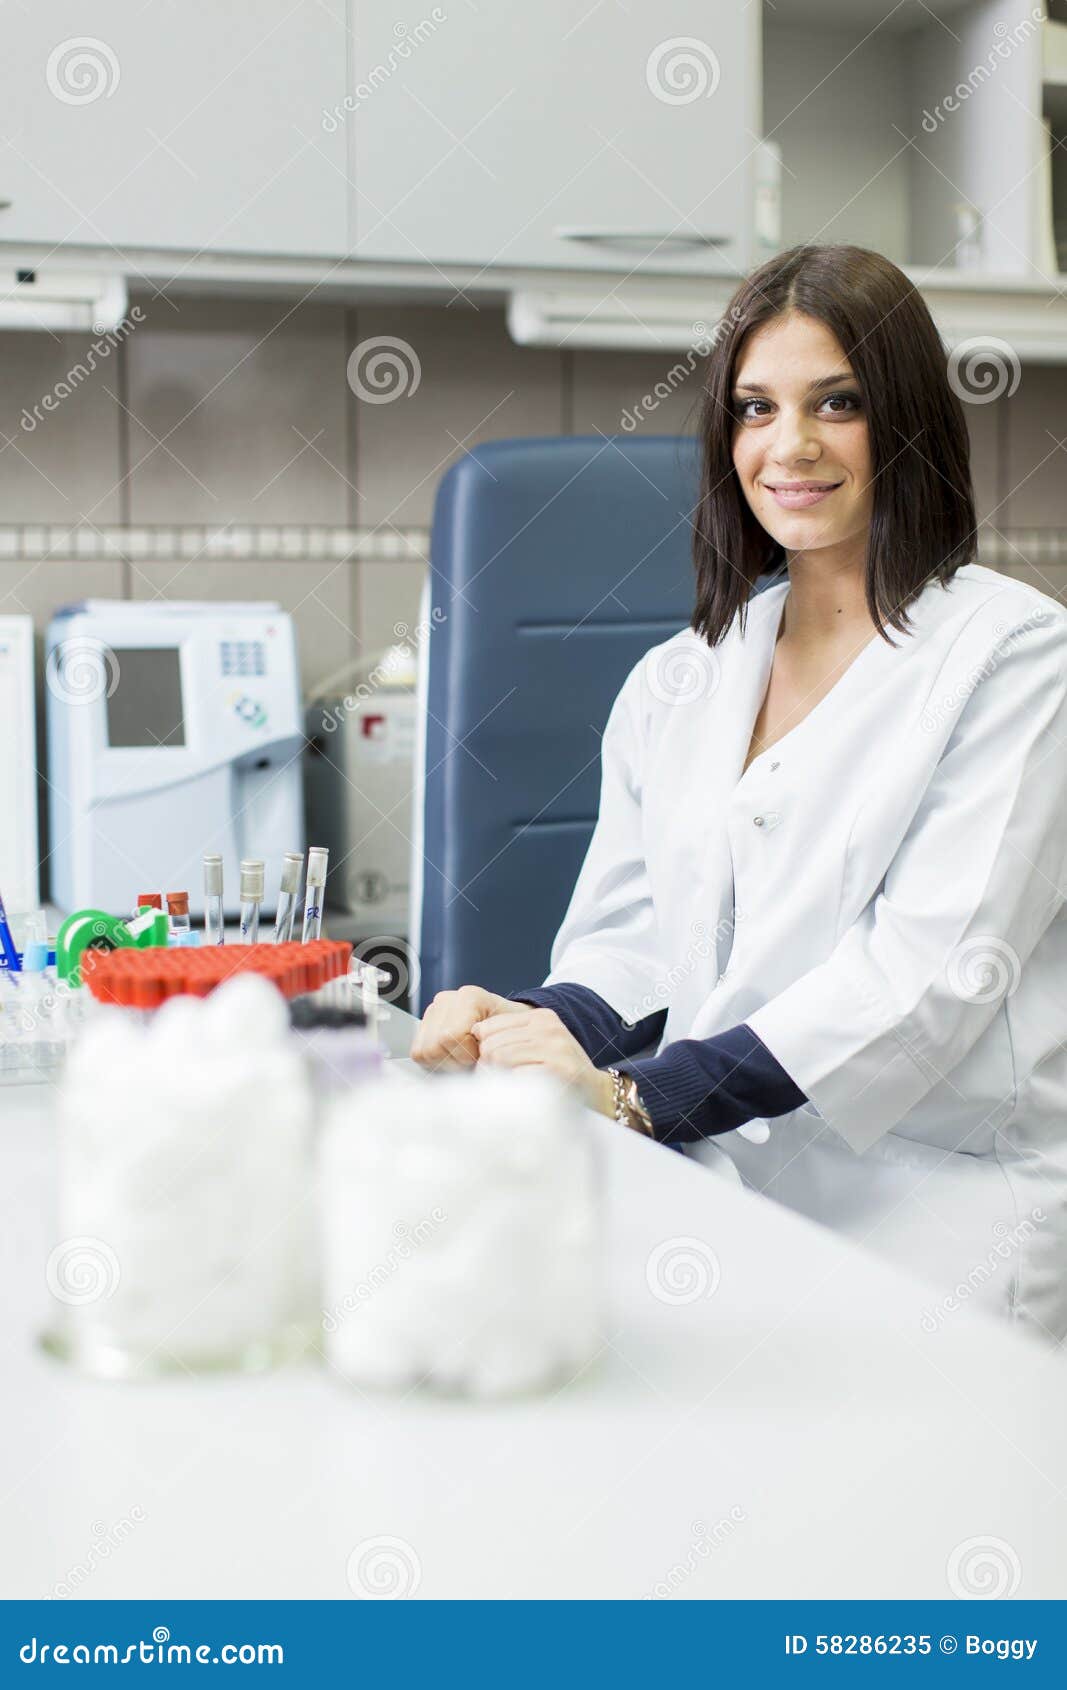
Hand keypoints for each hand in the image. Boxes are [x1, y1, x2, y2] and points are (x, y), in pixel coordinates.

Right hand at [410, 984, 523, 1071]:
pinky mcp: (425, 1023)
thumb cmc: (510, 1029)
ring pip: (423, 1051)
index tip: (480, 1057)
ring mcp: (433, 1010)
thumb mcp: (511, 1036)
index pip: (451, 1036)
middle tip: (471, 1060)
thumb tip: (480, 1070)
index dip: (466, 1055)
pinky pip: (418, 1052)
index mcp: (470, 998)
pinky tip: (452, 1056)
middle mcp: (447, 1000)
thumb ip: (496, 1049)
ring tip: (462, 1058)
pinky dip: (435, 1060)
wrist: (507, 1021)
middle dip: (454, 1062)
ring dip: (444, 1062)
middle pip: (434, 1045)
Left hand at [472, 1004, 615, 1116]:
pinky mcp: (558, 1069)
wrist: (599, 1094)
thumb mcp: (537, 1044)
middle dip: (488, 1066)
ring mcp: (555, 1047)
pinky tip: (526, 1093)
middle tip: (502, 1080)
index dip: (483, 1049)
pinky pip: (515, 1076)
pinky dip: (514, 1088)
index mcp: (541, 1017)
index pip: (488, 1027)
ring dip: (498, 1078)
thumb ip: (509, 1037)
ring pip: (499, 1058)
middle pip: (490, 1044)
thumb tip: (474, 1033)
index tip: (493, 1065)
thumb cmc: (559, 1073)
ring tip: (513, 1087)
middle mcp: (548, 1027)